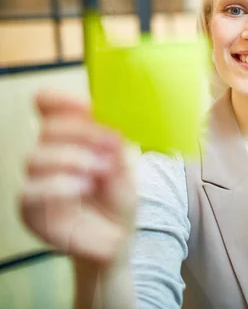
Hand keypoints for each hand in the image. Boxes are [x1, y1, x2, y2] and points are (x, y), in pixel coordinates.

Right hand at [20, 90, 136, 266]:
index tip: (85, 105)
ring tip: (101, 170)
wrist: (117, 237)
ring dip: (72, 159)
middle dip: (82, 134)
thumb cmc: (117, 198)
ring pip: (36, 158)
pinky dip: (59, 186)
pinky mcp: (32, 212)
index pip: (47, 106)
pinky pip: (31, 193)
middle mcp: (50, 156)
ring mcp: (38, 183)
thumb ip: (116, 152)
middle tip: (111, 147)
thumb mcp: (126, 170)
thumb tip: (110, 138)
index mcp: (70, 138)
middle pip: (47, 130)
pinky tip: (84, 187)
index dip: (59, 100)